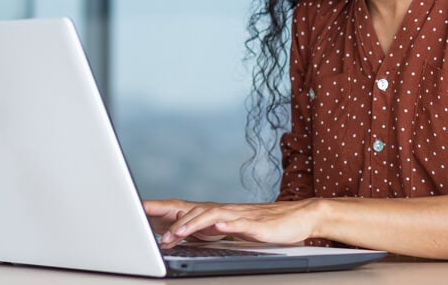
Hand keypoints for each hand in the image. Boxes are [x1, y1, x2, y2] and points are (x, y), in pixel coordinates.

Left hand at [155, 199, 323, 248]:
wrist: (302, 217)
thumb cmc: (271, 225)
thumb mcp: (237, 229)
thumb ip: (217, 229)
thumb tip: (195, 231)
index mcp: (222, 213)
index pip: (189, 211)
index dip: (167, 213)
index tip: (146, 218)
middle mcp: (229, 211)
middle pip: (196, 213)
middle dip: (175, 224)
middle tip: (159, 237)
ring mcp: (243, 216)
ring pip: (213, 217)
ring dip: (194, 225)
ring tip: (179, 233)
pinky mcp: (258, 224)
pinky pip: (240, 223)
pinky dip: (227, 224)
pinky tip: (217, 226)